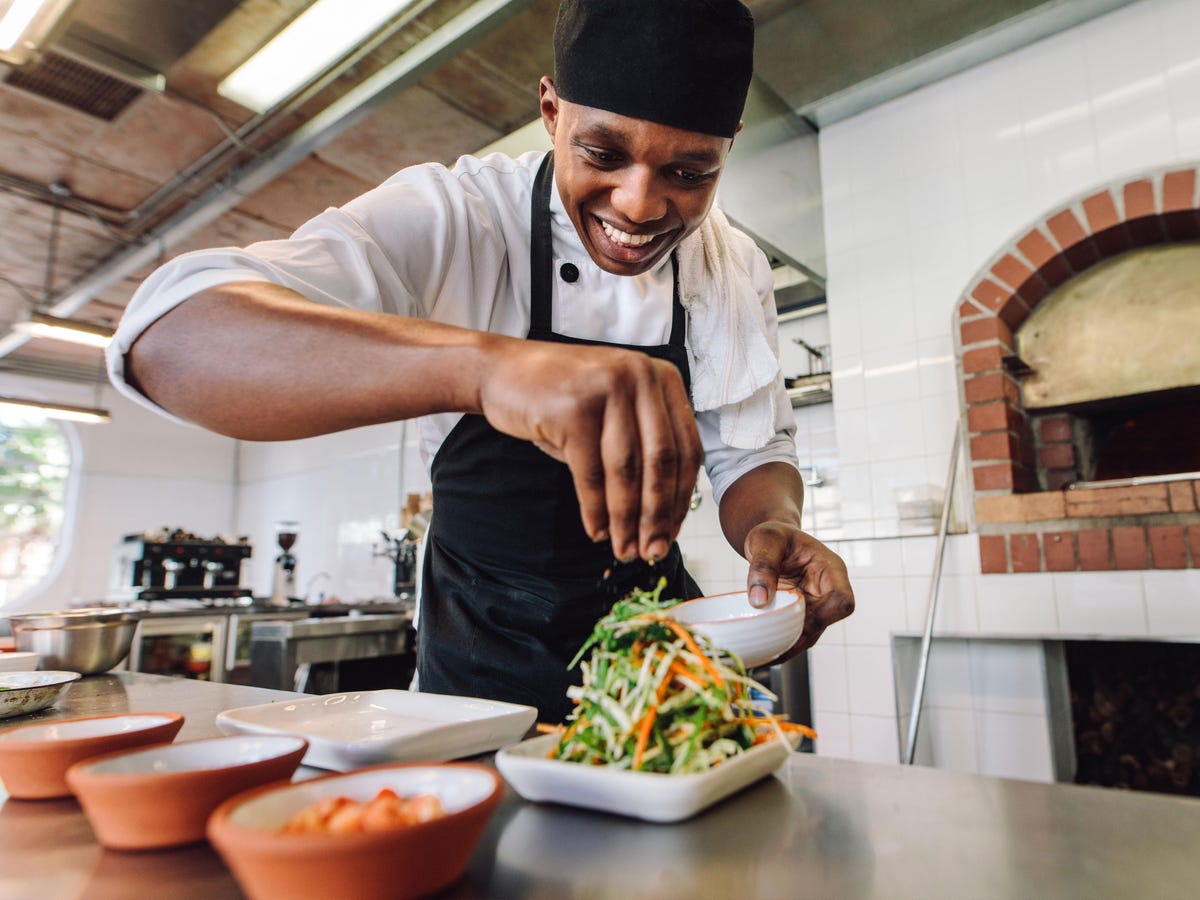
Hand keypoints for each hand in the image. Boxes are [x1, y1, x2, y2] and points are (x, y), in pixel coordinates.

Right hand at [479, 339, 701, 562]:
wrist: (504, 371)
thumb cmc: (565, 399)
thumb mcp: (616, 411)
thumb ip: (645, 446)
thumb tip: (665, 519)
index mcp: (664, 377)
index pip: (686, 448)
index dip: (682, 498)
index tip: (672, 533)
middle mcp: (641, 376)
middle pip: (661, 461)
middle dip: (656, 515)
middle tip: (652, 551)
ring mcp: (607, 389)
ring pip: (626, 471)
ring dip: (626, 520)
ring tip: (624, 550)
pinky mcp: (573, 408)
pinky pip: (590, 473)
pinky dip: (594, 510)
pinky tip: (596, 532)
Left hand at [743, 522, 853, 659]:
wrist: (771, 539)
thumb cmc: (774, 534)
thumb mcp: (765, 540)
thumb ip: (763, 565)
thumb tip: (759, 602)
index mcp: (831, 570)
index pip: (842, 601)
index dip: (823, 616)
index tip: (794, 618)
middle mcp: (828, 590)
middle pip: (825, 623)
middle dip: (800, 637)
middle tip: (770, 645)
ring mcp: (815, 605)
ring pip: (810, 635)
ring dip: (789, 645)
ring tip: (763, 654)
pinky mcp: (801, 614)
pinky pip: (796, 634)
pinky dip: (781, 643)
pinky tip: (762, 650)